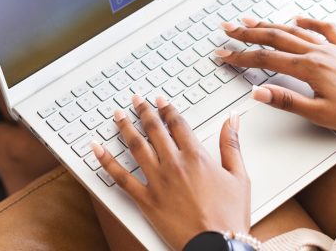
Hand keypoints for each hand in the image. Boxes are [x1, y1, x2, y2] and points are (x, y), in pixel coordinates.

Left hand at [91, 95, 250, 249]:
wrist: (218, 245)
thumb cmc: (230, 215)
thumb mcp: (239, 176)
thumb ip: (231, 144)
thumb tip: (232, 119)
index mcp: (196, 156)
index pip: (177, 123)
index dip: (167, 108)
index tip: (160, 100)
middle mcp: (174, 164)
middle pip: (154, 129)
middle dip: (143, 111)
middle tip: (135, 99)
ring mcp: (158, 181)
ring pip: (136, 147)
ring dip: (125, 127)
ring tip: (117, 115)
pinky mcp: (146, 200)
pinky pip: (121, 177)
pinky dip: (106, 161)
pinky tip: (96, 149)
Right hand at [215, 16, 335, 138]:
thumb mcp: (319, 114)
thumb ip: (286, 101)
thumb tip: (258, 92)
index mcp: (308, 68)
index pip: (265, 58)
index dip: (240, 56)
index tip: (222, 54)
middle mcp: (317, 52)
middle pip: (275, 37)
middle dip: (248, 33)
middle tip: (227, 29)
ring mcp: (331, 48)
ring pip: (294, 31)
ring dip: (270, 24)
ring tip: (251, 19)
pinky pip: (324, 29)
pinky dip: (309, 22)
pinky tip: (299, 19)